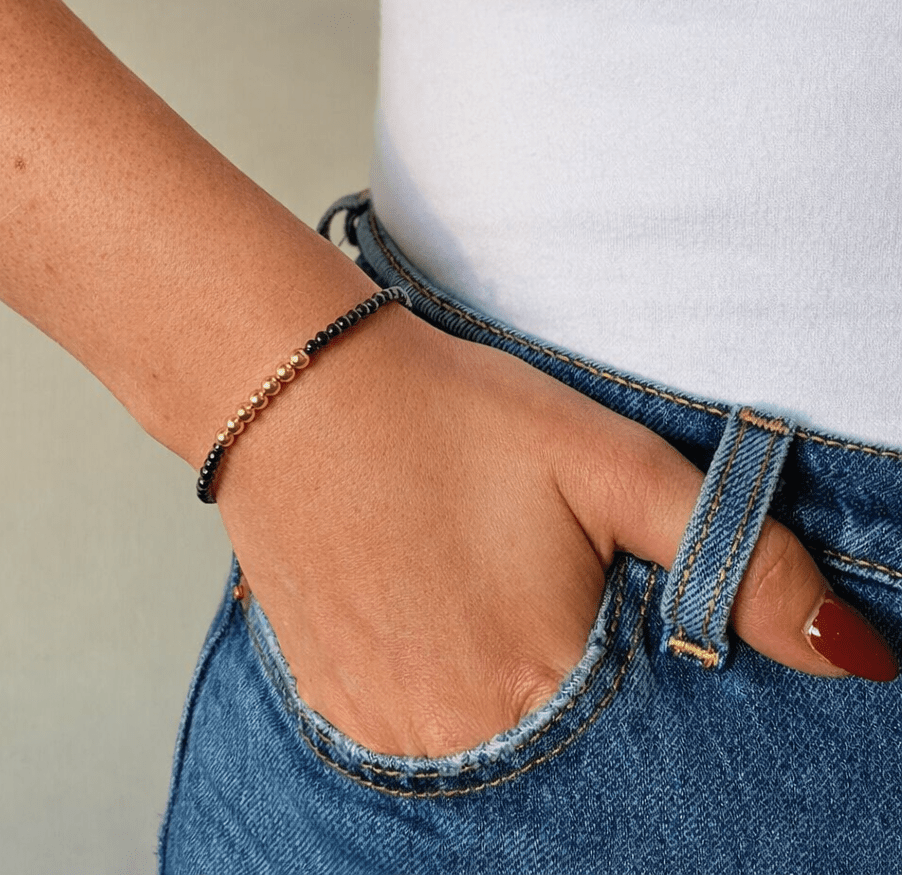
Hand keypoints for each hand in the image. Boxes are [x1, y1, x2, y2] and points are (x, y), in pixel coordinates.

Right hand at [215, 306, 895, 757]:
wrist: (298, 390)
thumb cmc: (453, 416)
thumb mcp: (609, 462)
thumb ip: (731, 559)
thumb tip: (850, 653)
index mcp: (538, 680)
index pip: (642, 748)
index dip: (643, 681)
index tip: (602, 613)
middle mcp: (455, 731)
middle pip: (559, 755)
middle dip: (568, 687)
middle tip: (527, 586)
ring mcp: (382, 727)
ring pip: (482, 751)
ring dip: (501, 693)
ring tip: (472, 593)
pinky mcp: (330, 704)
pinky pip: (410, 737)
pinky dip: (438, 692)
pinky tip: (428, 614)